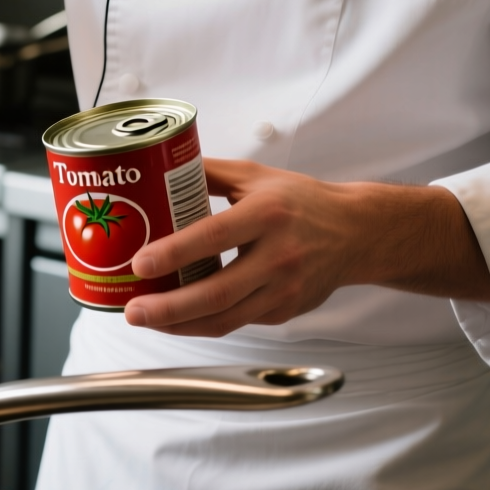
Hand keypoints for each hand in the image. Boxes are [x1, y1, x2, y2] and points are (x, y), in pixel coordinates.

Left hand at [123, 158, 489, 336]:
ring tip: (145, 318)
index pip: (215, 236)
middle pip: (218, 292)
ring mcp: (285, 288)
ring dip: (180, 324)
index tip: (140, 263)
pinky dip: (202, 324)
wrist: (356, 233)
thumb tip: (155, 166)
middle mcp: (280, 255)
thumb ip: (207, 173)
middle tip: (133, 309)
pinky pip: (237, 322)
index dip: (175, 253)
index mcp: (268, 213)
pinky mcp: (286, 311)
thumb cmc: (301, 202)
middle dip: (169, 307)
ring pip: (226, 318)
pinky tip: (175, 318)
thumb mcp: (255, 177)